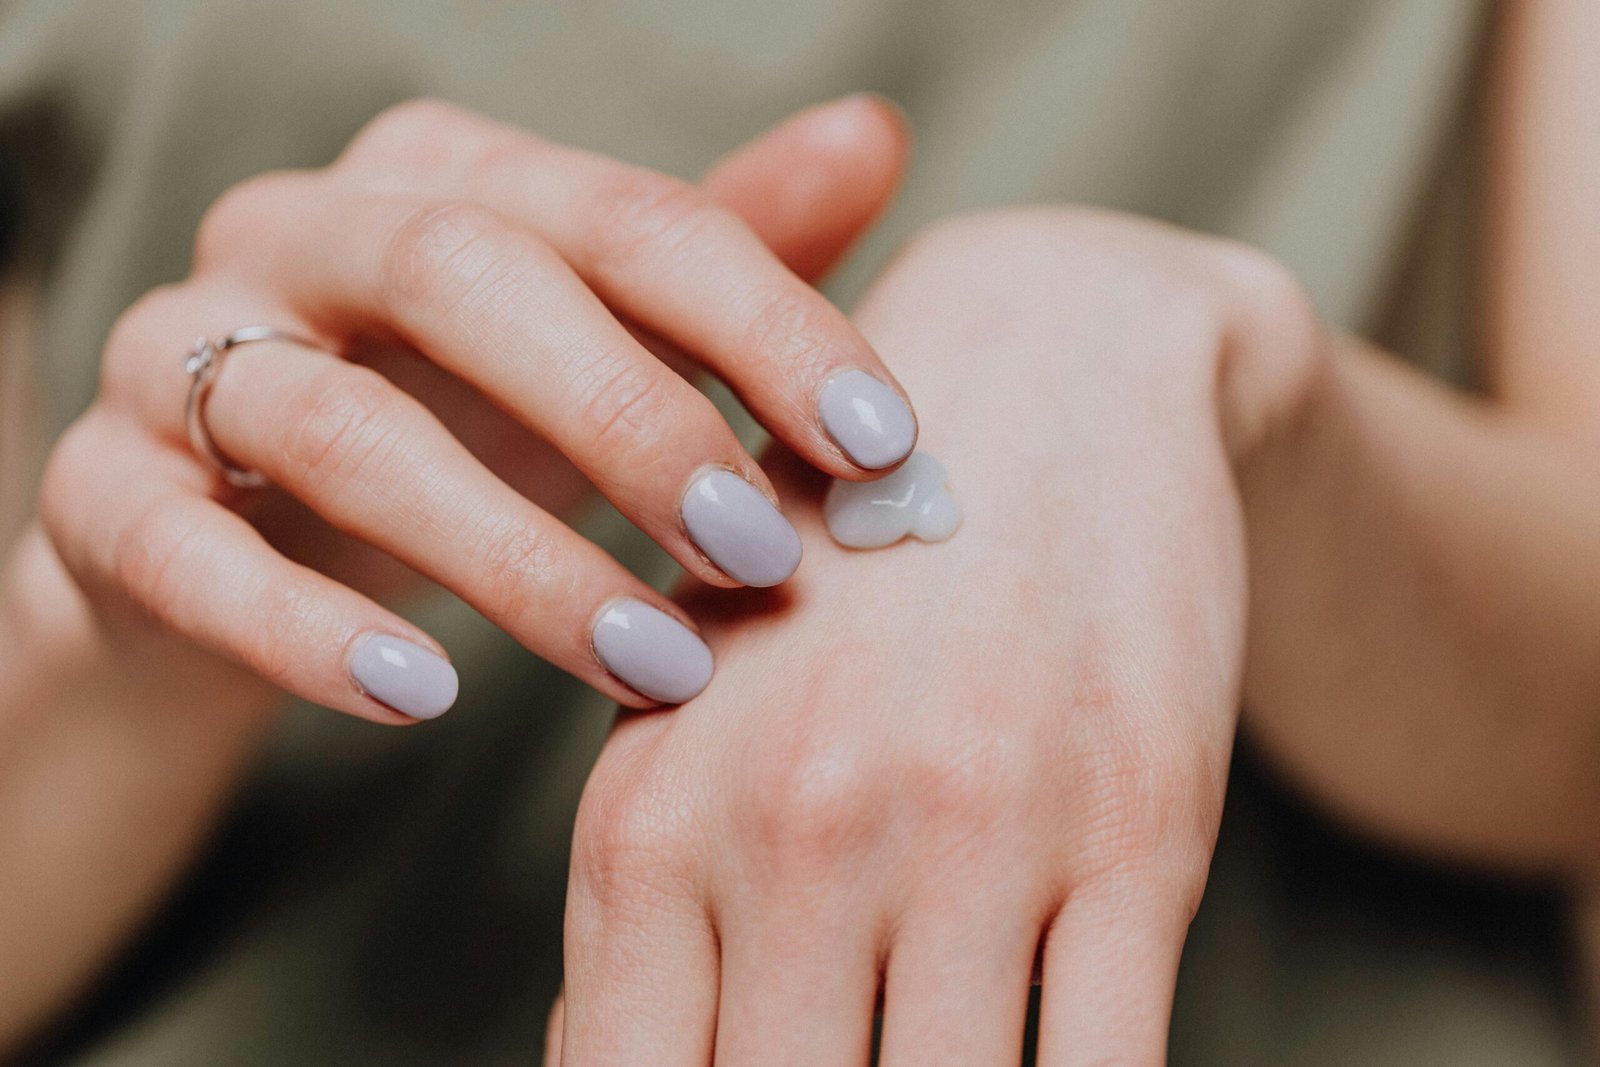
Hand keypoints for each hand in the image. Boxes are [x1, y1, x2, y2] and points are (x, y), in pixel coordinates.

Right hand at [34, 95, 911, 723]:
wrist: (230, 539)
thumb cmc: (449, 424)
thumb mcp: (587, 341)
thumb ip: (717, 252)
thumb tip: (872, 136)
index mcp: (440, 180)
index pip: (623, 219)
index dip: (765, 324)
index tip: (883, 444)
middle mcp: (298, 235)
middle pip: (470, 280)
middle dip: (635, 420)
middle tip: (762, 556)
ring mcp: (177, 358)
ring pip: (339, 430)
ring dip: (514, 557)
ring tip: (651, 662)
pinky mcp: (104, 499)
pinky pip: (188, 555)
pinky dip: (309, 631)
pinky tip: (427, 699)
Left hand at [553, 209, 1318, 1063]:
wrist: (1043, 373)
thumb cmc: (846, 559)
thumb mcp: (693, 702)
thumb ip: (641, 897)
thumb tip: (601, 1062)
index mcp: (656, 820)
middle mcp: (800, 834)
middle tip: (839, 1066)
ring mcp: (977, 834)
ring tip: (937, 1061)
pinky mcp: (1138, 831)